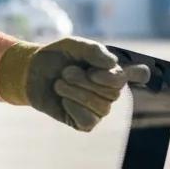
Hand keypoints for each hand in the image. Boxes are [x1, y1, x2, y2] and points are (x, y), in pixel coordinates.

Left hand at [0, 37, 150, 131]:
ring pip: (101, 107)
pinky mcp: (84, 122)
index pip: (139, 75)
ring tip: (59, 83)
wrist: (30, 71)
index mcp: (112, 72)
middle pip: (113, 91)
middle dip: (85, 80)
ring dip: (75, 92)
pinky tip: (63, 100)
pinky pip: (88, 121)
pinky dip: (73, 108)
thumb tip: (113, 64)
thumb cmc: (56, 57)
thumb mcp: (74, 45)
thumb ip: (94, 51)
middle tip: (66, 72)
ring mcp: (98, 108)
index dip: (137, 74)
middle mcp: (110, 91)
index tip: (121, 69)